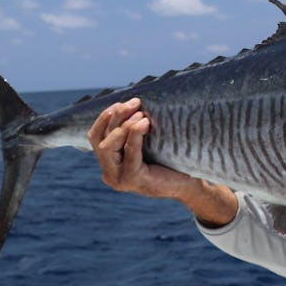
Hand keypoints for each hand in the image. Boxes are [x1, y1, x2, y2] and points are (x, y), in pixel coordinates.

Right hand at [86, 98, 238, 225]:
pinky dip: (135, 136)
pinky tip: (145, 123)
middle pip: (99, 140)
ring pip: (107, 147)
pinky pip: (129, 154)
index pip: (95, 136)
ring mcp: (119, 179)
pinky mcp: (132, 180)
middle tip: (136, 103)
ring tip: (142, 115)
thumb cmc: (170, 160)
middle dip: (116, 117)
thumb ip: (134, 130)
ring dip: (124, 126)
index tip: (123, 102)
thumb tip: (134, 102)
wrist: (190, 183)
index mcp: (110, 163)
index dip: (105, 117)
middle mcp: (110, 173)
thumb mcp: (148, 143)